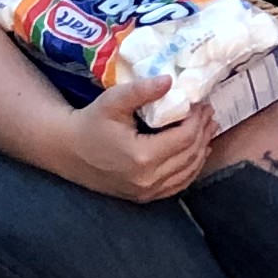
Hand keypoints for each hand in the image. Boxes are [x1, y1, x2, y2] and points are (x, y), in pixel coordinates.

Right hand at [50, 70, 213, 203]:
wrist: (69, 151)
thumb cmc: (90, 123)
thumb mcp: (113, 101)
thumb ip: (141, 90)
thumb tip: (170, 80)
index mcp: (142, 156)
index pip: (184, 138)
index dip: (197, 120)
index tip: (201, 103)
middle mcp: (148, 179)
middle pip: (191, 155)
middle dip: (203, 131)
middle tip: (209, 112)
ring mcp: (147, 192)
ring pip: (188, 172)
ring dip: (202, 149)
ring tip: (208, 127)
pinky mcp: (145, 197)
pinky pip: (178, 184)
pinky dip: (192, 168)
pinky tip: (197, 153)